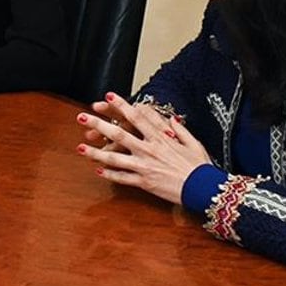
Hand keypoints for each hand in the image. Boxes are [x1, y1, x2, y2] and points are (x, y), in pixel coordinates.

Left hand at [77, 93, 211, 204]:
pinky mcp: (145, 182)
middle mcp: (149, 150)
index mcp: (161, 138)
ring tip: (80, 147)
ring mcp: (145, 166)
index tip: (109, 96)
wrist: (205, 189)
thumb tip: (171, 119)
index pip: (138, 117)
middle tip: (82, 117)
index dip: (122, 106)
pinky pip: (123, 178)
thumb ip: (180, 129)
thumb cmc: (200, 166)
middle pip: (119, 134)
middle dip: (99, 124)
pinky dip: (110, 174)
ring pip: (115, 158)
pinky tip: (97, 170)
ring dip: (96, 152)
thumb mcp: (193, 143)